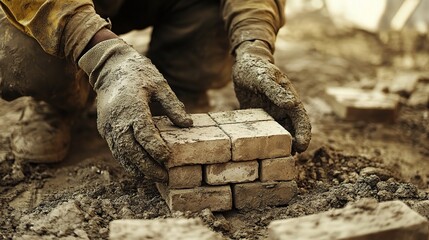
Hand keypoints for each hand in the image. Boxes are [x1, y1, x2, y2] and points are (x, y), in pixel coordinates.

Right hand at [79, 38, 192, 181]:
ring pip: (122, 154)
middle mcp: (118, 120)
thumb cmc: (138, 74)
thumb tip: (187, 124)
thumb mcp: (160, 84)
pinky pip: (116, 150)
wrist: (109, 68)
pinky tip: (140, 169)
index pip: (145, 135)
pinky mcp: (105, 129)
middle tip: (164, 177)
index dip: (157, 150)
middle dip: (148, 167)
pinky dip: (127, 162)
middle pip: (132, 151)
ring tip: (154, 177)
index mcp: (133, 107)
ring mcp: (109, 126)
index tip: (169, 159)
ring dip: (137, 168)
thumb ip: (173, 105)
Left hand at [233, 40, 310, 152]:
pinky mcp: (258, 118)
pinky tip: (256, 150)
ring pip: (278, 134)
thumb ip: (276, 91)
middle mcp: (282, 110)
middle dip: (291, 146)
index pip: (301, 121)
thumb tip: (292, 104)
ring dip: (278, 145)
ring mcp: (270, 115)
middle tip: (285, 159)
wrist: (243, 64)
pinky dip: (262, 141)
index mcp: (290, 100)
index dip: (303, 135)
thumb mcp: (264, 78)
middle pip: (291, 132)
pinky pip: (262, 132)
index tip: (301, 147)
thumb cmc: (256, 68)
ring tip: (273, 158)